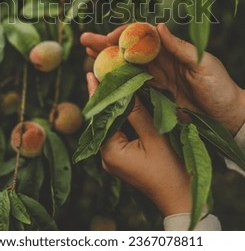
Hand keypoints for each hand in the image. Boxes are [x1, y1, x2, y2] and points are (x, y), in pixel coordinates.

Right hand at [81, 24, 244, 134]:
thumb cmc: (219, 87)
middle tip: (84, 39)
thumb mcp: (203, 64)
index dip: (125, 34)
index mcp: (171, 49)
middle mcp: (160, 61)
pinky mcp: (153, 96)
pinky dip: (114, 81)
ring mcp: (155, 78)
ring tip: (85, 52)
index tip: (109, 37)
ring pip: (125, 66)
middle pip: (128, 48)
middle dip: (106, 43)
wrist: (228, 118)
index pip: (143, 35)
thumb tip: (158, 26)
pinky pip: (130, 86)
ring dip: (105, 59)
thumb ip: (180, 47)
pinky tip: (99, 77)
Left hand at [87, 73, 191, 216]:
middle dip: (106, 96)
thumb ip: (138, 112)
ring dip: (115, 106)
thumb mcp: (154, 136)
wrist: (180, 198)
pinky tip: (126, 101)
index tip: (90, 73)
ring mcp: (114, 159)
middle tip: (104, 72)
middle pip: (103, 120)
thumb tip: (126, 86)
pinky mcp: (123, 159)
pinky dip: (122, 117)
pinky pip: (119, 133)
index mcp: (110, 151)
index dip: (97, 93)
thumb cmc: (170, 170)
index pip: (100, 116)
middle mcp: (106, 156)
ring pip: (111, 125)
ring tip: (113, 81)